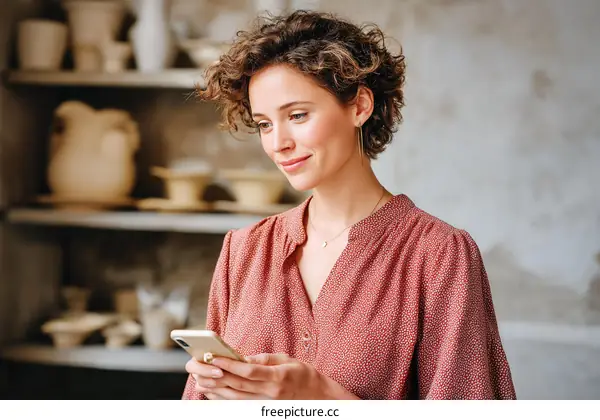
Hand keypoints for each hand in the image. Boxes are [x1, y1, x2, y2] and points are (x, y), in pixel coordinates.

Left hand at [185, 353, 357, 399]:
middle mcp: (270, 394)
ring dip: (216, 389)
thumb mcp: (287, 360)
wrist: (318, 398)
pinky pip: (240, 405)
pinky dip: (224, 399)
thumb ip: (264, 359)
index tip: (214, 356)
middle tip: (200, 367)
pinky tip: (212, 393)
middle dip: (217, 376)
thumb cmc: (304, 375)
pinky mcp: (263, 410)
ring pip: (236, 397)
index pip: (249, 371)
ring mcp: (266, 404)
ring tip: (200, 380)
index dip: (230, 364)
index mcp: (278, 377)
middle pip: (238, 385)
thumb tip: (242, 357)